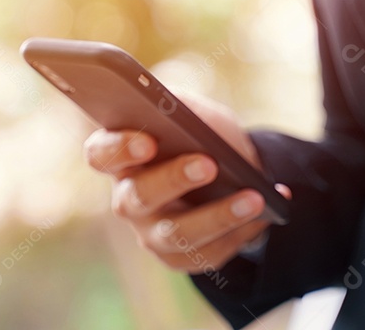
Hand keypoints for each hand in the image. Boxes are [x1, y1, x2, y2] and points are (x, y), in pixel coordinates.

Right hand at [84, 91, 286, 273]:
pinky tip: (264, 214)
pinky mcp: (178, 258)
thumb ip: (181, 107)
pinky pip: (206, 254)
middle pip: (137, 197)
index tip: (149, 141)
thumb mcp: (195, 111)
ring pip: (175, 233)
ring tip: (254, 198)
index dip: (119, 149)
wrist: (232, 169)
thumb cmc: (203, 134)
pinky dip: (239, 232)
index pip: (100, 154)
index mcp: (122, 156)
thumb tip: (178, 109)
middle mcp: (128, 198)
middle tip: (209, 164)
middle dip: (173, 180)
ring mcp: (150, 232)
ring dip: (218, 215)